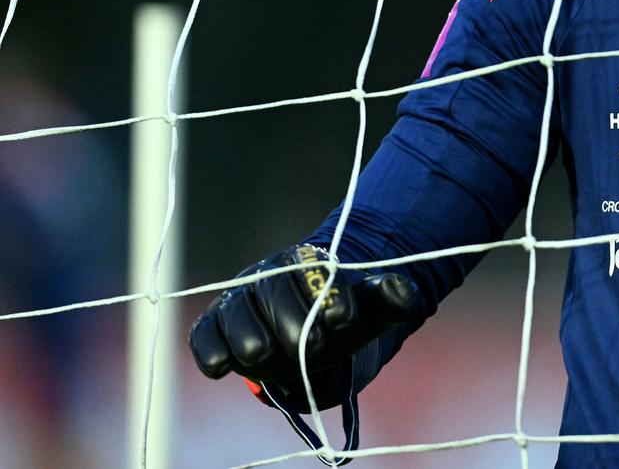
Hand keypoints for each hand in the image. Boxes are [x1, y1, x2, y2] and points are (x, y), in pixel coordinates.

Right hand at [189, 244, 419, 411]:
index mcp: (304, 261)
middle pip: (271, 290)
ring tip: (266, 356)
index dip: (326, 295)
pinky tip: (222, 368)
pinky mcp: (215, 329)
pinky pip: (204, 336)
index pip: (311, 270)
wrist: (309, 336)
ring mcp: (238, 302)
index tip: (344, 319)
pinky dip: (210, 351)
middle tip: (313, 348)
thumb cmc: (340, 319)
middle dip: (291, 322)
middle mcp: (266, 275)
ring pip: (235, 314)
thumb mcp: (371, 311)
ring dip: (250, 338)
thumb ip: (391, 298)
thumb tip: (403, 287)